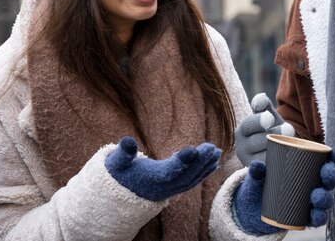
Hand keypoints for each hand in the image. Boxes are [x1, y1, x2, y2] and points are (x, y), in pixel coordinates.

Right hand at [105, 136, 221, 201]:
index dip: (181, 161)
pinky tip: (215, 162)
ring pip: (192, 179)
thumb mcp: (117, 162)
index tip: (193, 150)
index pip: (169, 170)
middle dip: (200, 162)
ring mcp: (171, 190)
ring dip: (206, 166)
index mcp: (152, 179)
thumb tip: (127, 142)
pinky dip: (204, 172)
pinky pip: (193, 181)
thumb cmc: (121, 172)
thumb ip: (123, 153)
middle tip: (212, 148)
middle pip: (185, 175)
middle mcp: (164, 187)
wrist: (122, 193)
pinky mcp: (176, 189)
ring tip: (217, 152)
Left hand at [233, 149, 334, 234]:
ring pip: (325, 199)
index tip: (334, 153)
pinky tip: (315, 215)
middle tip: (325, 172)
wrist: (254, 207)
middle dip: (330, 175)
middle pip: (328, 179)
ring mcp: (311, 201)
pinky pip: (317, 218)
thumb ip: (257, 172)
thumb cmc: (262, 184)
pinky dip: (318, 217)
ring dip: (325, 197)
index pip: (325, 161)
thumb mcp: (258, 177)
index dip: (333, 157)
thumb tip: (257, 165)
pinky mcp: (305, 216)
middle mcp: (313, 184)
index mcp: (306, 168)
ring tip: (316, 196)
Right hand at [235, 93, 293, 165]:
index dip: (258, 120)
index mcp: (244, 129)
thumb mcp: (270, 119)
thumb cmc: (273, 133)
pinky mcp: (256, 175)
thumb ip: (265, 107)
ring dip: (278, 150)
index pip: (249, 124)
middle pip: (257, 139)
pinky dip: (274, 165)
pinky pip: (266, 170)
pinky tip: (283, 161)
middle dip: (275, 134)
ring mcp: (248, 162)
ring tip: (290, 145)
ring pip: (262, 155)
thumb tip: (261, 97)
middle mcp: (242, 146)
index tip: (270, 118)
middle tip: (289, 130)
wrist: (276, 157)